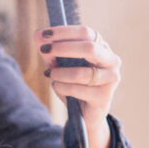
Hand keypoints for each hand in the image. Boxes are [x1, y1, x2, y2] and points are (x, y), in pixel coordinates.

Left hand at [36, 25, 120, 147]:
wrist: (85, 115)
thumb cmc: (74, 86)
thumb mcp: (59, 67)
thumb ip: (50, 53)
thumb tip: (37, 36)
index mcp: (102, 47)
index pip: (86, 32)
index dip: (64, 32)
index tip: (43, 34)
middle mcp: (111, 60)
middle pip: (89, 47)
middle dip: (63, 48)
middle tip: (44, 50)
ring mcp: (110, 78)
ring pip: (81, 72)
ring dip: (60, 73)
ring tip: (50, 74)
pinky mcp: (104, 96)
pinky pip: (77, 89)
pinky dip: (61, 87)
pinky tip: (58, 87)